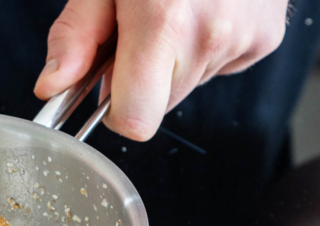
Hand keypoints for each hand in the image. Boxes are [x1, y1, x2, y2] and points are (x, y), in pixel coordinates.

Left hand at [35, 0, 288, 140]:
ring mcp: (243, 38)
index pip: (135, 120)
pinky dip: (203, 47)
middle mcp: (209, 35)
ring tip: (174, 10)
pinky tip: (201, 9)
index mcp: (163, 21)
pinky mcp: (265, 38)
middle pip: (159, 106)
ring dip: (172, 61)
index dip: (114, 109)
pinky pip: (217, 67)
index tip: (106, 82)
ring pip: (187, 86)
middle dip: (141, 78)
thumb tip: (54, 85)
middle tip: (139, 28)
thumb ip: (77, 34)